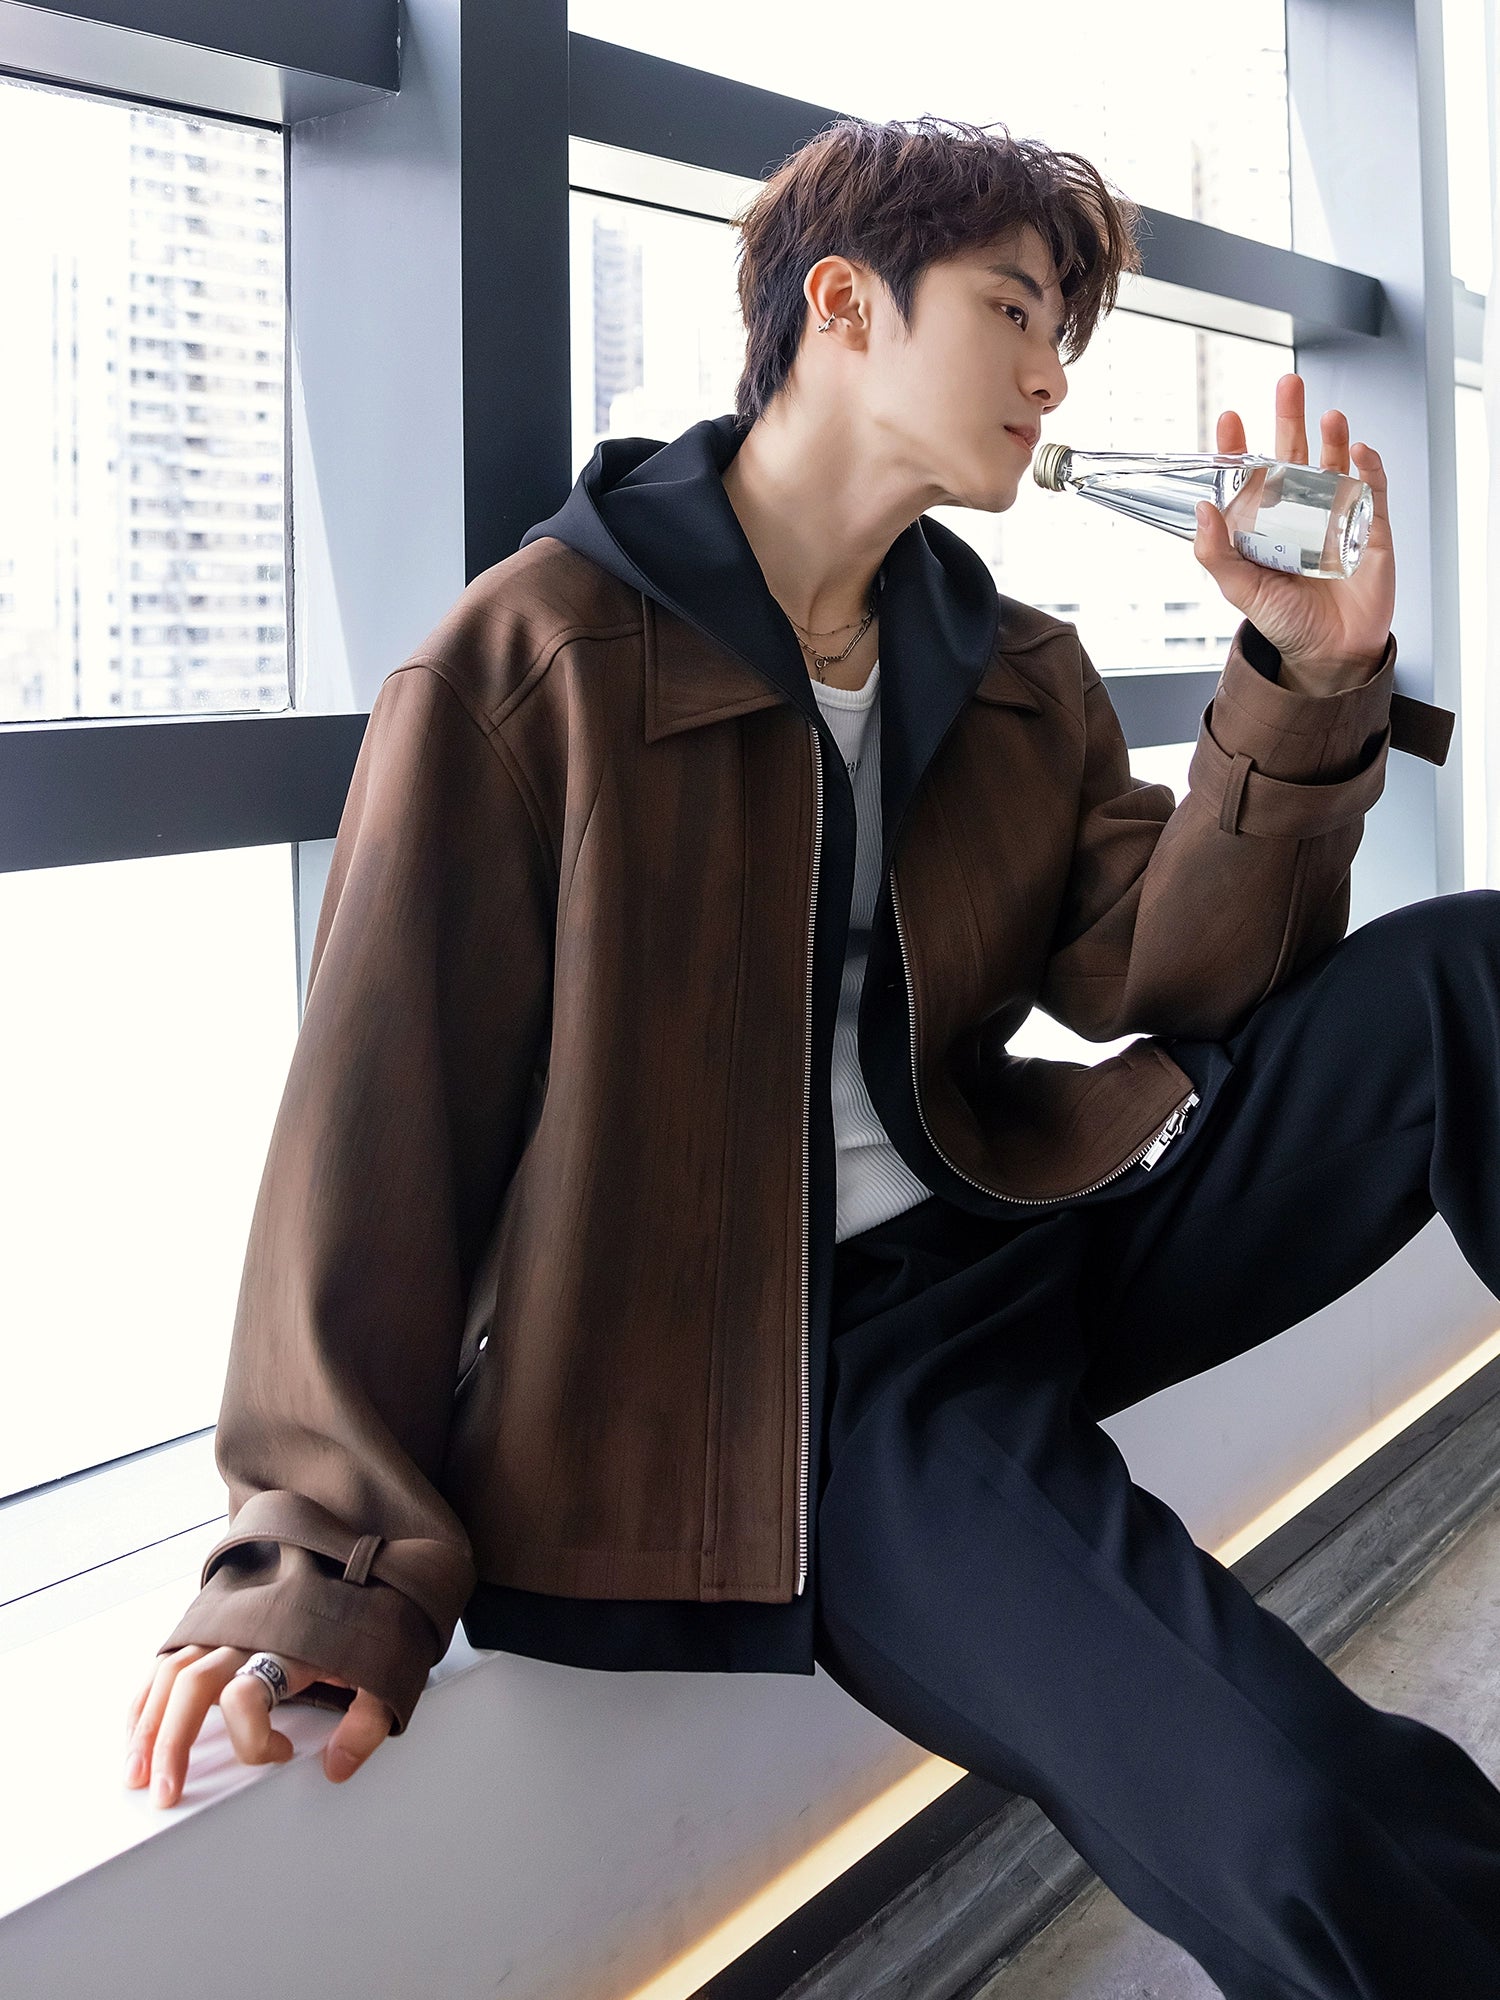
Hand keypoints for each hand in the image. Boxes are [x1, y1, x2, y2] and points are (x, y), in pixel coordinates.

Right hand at [123, 1644, 394, 1806]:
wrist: (360, 1566)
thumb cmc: (366, 1624)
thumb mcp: (382, 1670)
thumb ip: (366, 1722)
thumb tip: (336, 1768)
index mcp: (288, 1644)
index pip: (246, 1693)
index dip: (256, 1738)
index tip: (284, 1752)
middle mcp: (247, 1633)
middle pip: (192, 1683)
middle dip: (171, 1742)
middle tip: (165, 1793)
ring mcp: (224, 1627)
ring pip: (170, 1672)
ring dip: (147, 1726)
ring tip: (135, 1775)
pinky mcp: (211, 1627)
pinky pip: (166, 1661)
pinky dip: (146, 1698)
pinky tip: (137, 1735)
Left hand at [1192, 372, 1394, 688]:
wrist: (1330, 654)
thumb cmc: (1285, 621)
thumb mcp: (1241, 589)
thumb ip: (1216, 554)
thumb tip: (1202, 509)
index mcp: (1265, 523)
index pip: (1250, 475)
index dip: (1239, 447)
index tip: (1229, 419)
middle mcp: (1300, 512)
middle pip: (1295, 454)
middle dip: (1291, 418)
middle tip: (1288, 383)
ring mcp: (1337, 516)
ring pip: (1335, 464)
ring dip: (1333, 438)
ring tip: (1329, 416)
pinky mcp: (1371, 528)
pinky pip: (1373, 490)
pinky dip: (1368, 468)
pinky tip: (1360, 451)